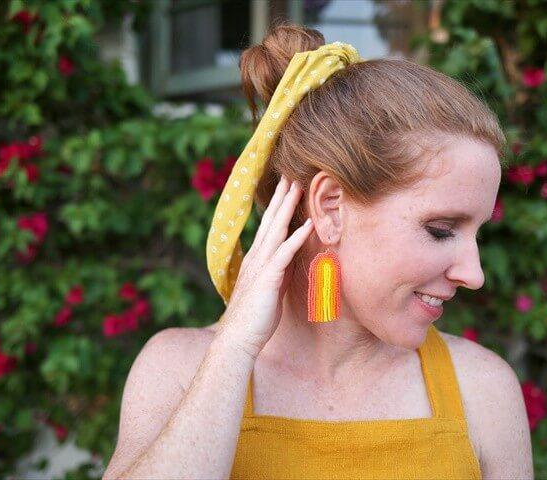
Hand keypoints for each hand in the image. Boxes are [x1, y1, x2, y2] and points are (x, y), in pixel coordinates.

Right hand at [217, 175, 313, 357]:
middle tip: (291, 174)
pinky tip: (308, 224)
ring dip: (288, 207)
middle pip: (270, 221)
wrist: (238, 338)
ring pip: (276, 230)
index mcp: (256, 259)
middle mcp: (257, 257)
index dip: (277, 206)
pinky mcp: (269, 278)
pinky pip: (285, 253)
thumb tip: (289, 261)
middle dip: (281, 197)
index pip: (268, 226)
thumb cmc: (255, 318)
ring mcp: (261, 266)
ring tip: (299, 187)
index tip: (286, 187)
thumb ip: (278, 271)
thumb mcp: (270, 288)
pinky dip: (297, 237)